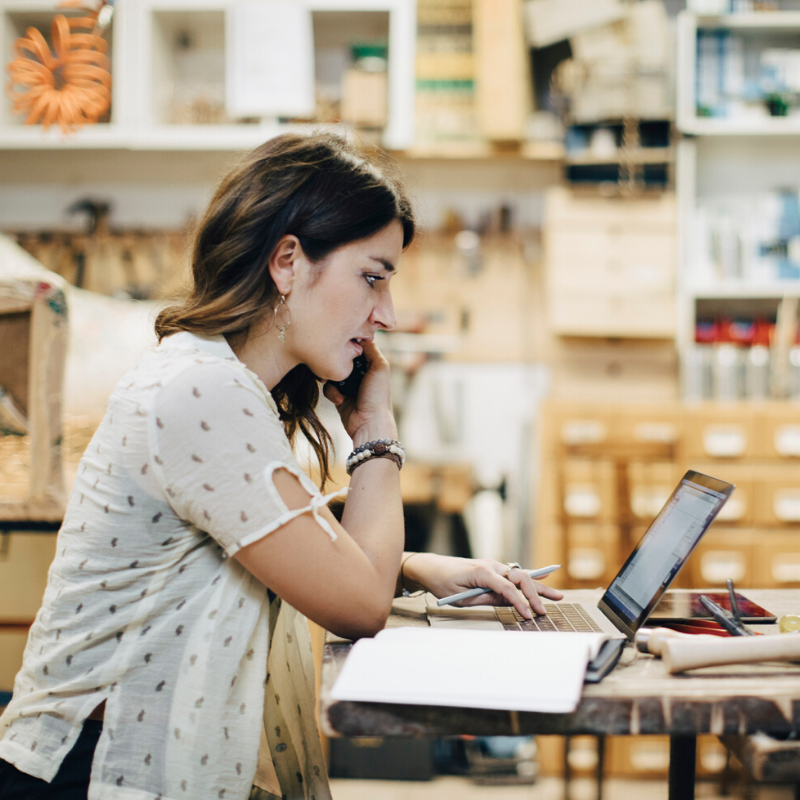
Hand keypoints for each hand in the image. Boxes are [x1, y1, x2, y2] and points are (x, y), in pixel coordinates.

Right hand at [323, 339, 396, 444]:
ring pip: (332, 370)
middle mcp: (360, 370)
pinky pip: (328, 386)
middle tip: (332, 364)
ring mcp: (348, 382)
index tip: (339, 343)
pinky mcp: (339, 394)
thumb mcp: (379, 367)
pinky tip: (340, 400)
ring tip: (332, 383)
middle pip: (342, 357)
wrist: (369, 423)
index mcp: (371, 362)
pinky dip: (331, 392)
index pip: (356, 345)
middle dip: (336, 361)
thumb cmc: (377, 396)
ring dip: (332, 378)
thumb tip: (360, 334)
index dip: (348, 344)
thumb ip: (370, 349)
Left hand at [403, 553, 563, 618]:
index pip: (508, 588)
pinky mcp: (493, 569)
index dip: (520, 603)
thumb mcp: (462, 597)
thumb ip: (486, 599)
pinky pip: (514, 575)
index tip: (529, 616)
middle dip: (535, 595)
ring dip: (538, 587)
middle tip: (544, 611)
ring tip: (557, 595)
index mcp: (482, 572)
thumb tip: (507, 603)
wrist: (432, 568)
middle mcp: (491, 565)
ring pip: (520, 576)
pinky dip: (530, 578)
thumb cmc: (443, 582)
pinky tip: (544, 578)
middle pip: (519, 579)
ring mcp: (493, 565)